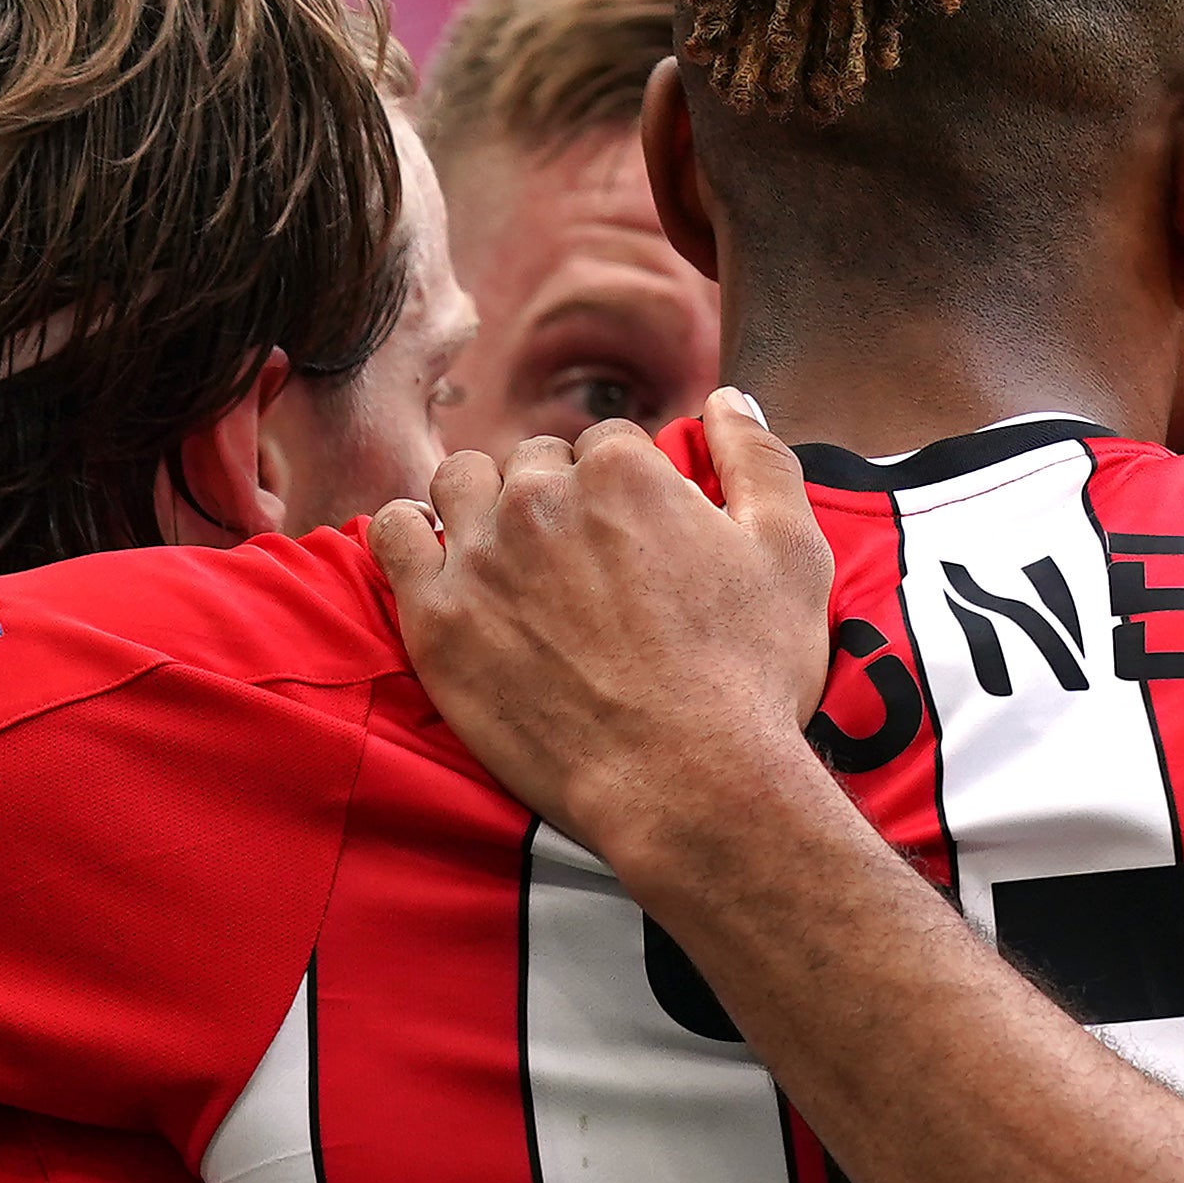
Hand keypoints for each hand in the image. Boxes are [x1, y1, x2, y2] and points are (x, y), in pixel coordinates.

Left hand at [370, 393, 838, 855]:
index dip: (625, 493)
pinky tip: (442, 565)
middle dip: (556, 499)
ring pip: (459, 483)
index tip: (635, 546)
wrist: (690, 785)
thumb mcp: (790, 554)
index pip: (606, 445)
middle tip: (582, 570)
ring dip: (482, 504)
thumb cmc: (750, 676)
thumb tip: (729, 397)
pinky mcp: (438, 618)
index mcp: (621, 469)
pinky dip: (411, 536)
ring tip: (511, 559)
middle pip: (532, 463)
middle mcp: (540, 497)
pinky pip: (393, 536)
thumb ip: (758, 458)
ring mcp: (481, 556)